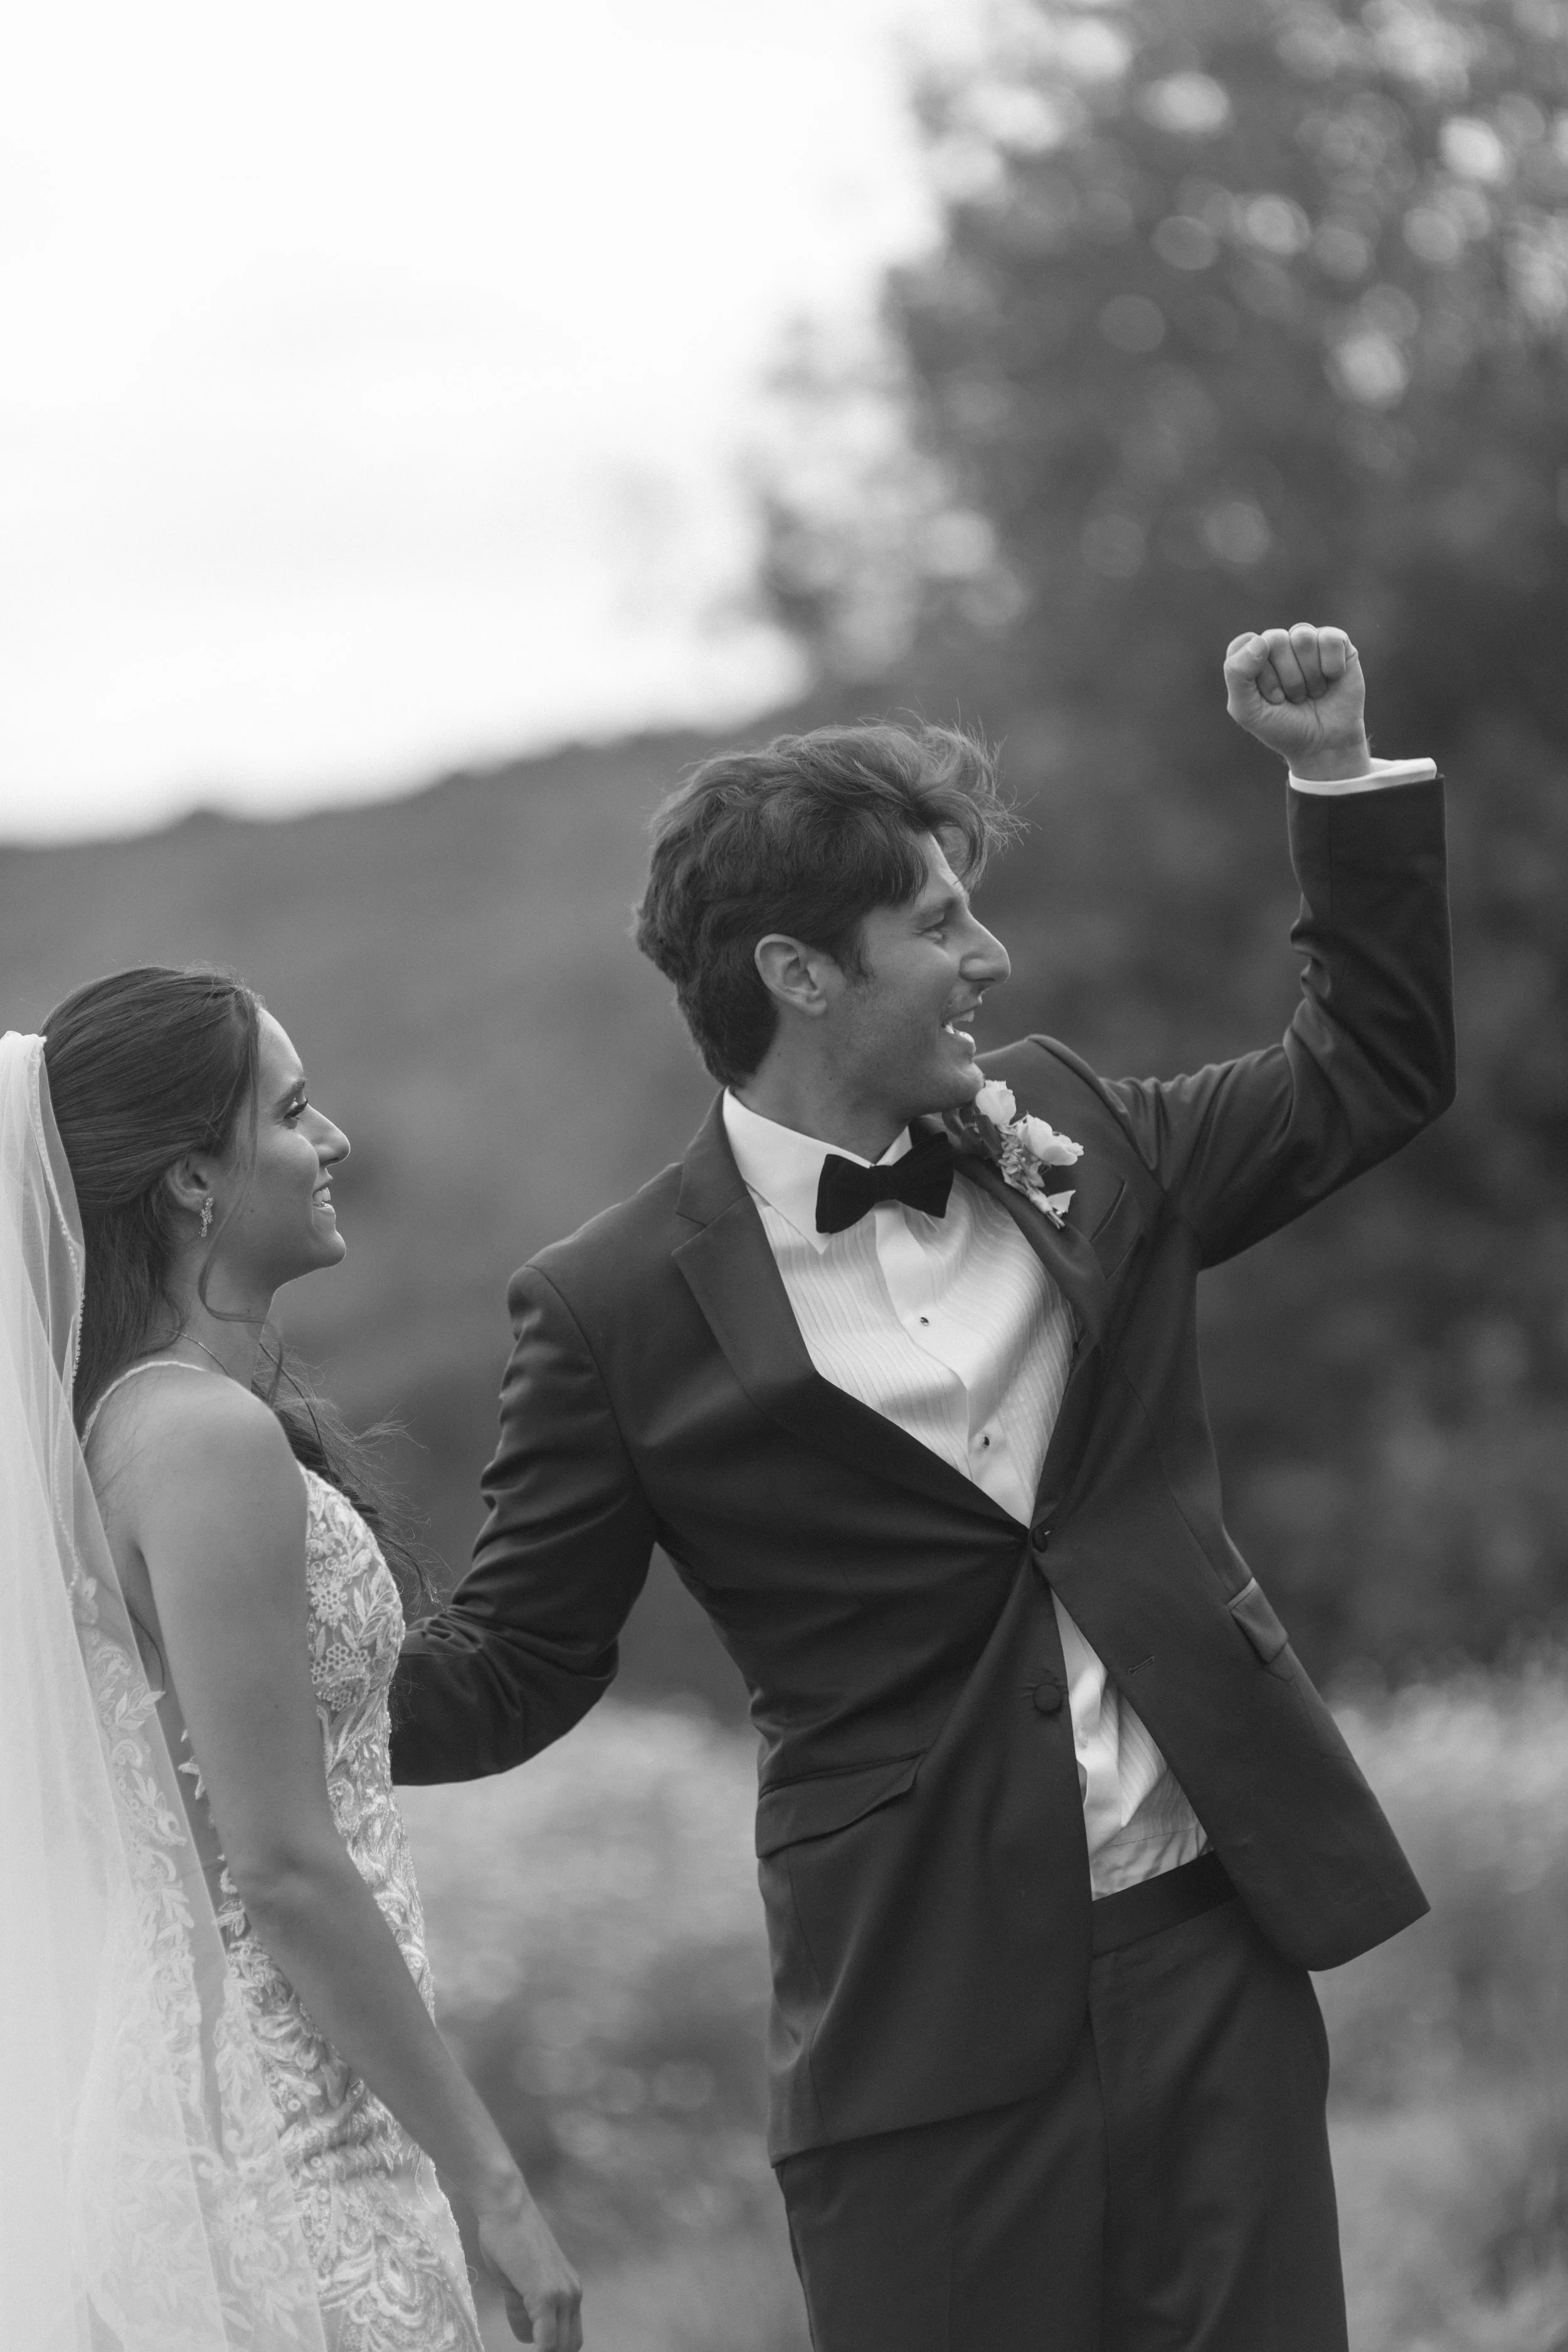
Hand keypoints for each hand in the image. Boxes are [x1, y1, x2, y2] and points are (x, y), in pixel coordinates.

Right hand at [476, 2187, 582, 2349]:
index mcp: (569, 2290)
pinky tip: (527, 2349)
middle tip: (531, 2351)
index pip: (570, 2337)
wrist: (506, 2207)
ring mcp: (562, 2295)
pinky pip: (547, 2340)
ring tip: (528, 2350)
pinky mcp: (546, 2295)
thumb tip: (527, 2336)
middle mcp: (573, 2294)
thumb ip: (524, 2310)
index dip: (554, 2350)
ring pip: (562, 2346)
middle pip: (570, 2345)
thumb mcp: (518, 2282)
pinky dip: (539, 2350)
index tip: (538, 2349)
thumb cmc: (508, 2239)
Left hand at [1224, 623, 1370, 780]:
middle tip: (1293, 698)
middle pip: (1276, 639)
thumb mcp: (1247, 711)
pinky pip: (1330, 639)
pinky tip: (1332, 679)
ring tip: (1312, 691)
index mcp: (1252, 656)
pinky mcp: (1336, 643)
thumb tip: (1260, 640)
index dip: (1260, 676)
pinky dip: (1332, 666)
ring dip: (1309, 675)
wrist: (1324, 745)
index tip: (1271, 698)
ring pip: (1303, 637)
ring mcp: (1307, 642)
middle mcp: (1278, 643)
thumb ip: (1237, 674)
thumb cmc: (1283, 727)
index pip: (1245, 644)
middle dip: (1286, 678)